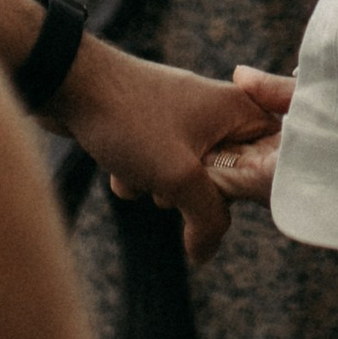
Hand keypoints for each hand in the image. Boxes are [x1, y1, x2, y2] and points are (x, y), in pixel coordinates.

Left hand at [58, 50, 295, 262]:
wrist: (68, 83)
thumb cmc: (129, 120)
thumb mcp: (179, 177)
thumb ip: (207, 219)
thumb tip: (204, 254)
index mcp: (236, 109)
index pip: (269, 158)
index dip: (248, 186)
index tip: (219, 192)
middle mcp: (213, 110)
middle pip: (225, 175)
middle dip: (192, 190)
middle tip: (173, 177)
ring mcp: (180, 116)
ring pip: (186, 176)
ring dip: (159, 185)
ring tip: (139, 166)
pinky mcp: (150, 123)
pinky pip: (157, 165)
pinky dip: (139, 173)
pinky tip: (117, 165)